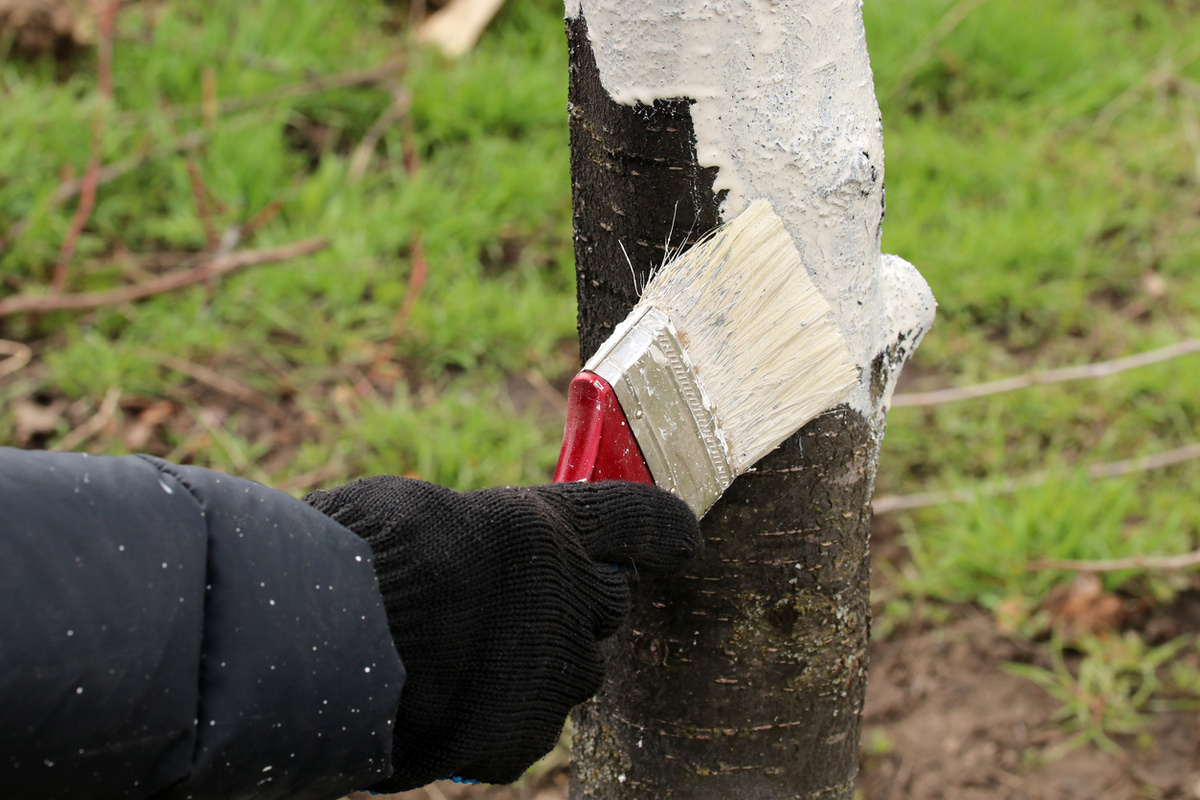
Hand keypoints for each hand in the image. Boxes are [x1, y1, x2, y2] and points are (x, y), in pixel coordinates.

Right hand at [303, 478, 700, 790]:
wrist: (335, 641)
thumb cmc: (360, 554)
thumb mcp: (415, 512)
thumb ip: (466, 535)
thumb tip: (455, 556)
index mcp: (546, 530)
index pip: (635, 519)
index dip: (663, 528)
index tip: (685, 539)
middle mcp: (569, 602)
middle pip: (604, 605)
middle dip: (574, 605)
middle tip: (518, 607)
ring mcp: (552, 677)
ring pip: (567, 673)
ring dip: (534, 667)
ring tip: (465, 665)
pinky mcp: (522, 739)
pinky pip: (523, 729)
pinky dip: (496, 722)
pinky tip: (448, 709)